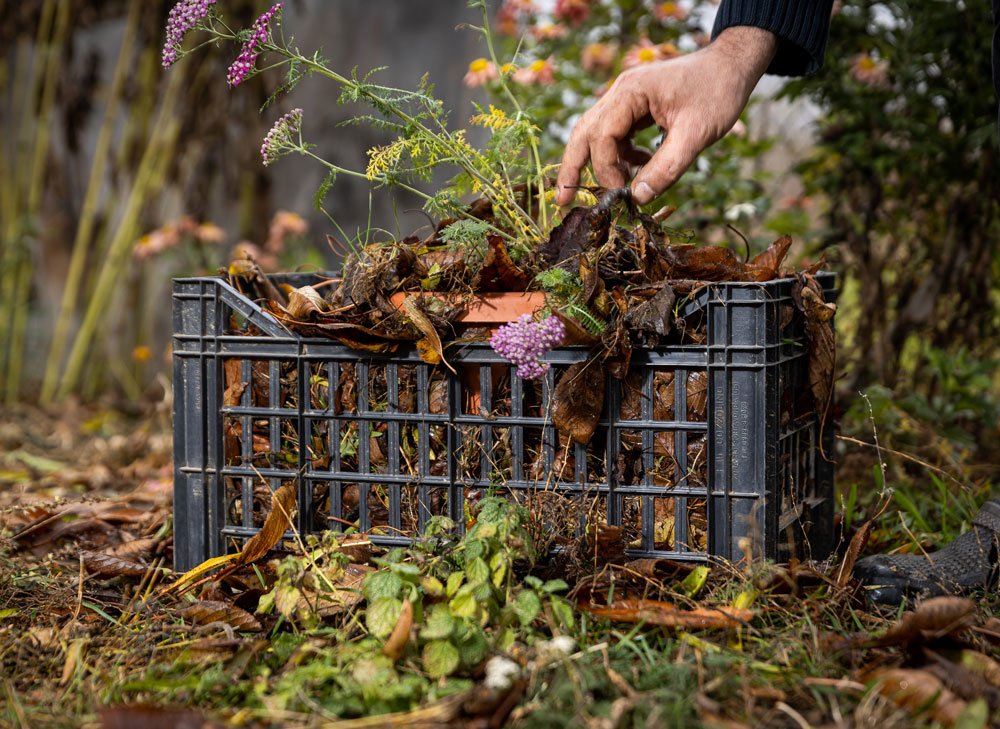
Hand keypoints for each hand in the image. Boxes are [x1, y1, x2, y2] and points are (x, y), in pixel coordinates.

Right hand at [555, 26, 777, 205]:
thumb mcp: (696, 134)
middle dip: (573, 167)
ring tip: (605, 192)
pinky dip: (621, 156)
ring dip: (597, 164)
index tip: (620, 194)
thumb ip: (667, 167)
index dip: (606, 169)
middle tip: (562, 200)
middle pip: (584, 133)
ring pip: (596, 134)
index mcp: (631, 92)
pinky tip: (639, 169)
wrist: (732, 65)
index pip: (602, 135)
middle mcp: (621, 93)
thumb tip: (638, 198)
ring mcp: (627, 99)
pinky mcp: (636, 107)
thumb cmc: (718, 92)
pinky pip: (616, 135)